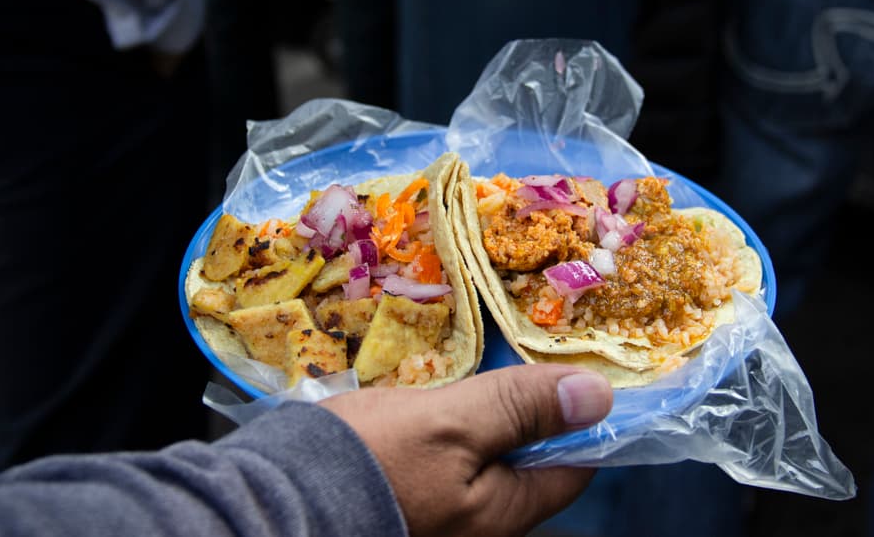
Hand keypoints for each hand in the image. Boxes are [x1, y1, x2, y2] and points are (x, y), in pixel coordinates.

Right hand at [320, 364, 612, 535]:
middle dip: (531, 409)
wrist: (274, 498)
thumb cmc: (369, 460)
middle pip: (531, 460)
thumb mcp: (452, 424)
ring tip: (481, 366)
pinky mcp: (412, 495)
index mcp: (504, 514)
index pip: (573, 466)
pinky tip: (440, 395)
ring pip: (490, 454)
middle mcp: (481, 523)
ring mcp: (445, 511)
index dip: (582, 417)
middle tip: (522, 354)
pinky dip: (456, 423)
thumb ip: (522, 410)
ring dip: (491, 412)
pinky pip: (453, 456)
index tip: (578, 368)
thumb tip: (599, 397)